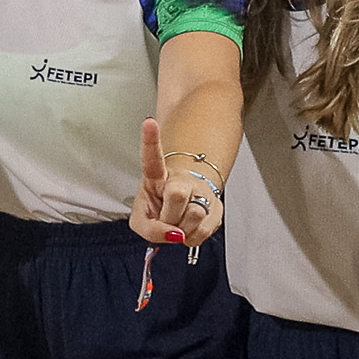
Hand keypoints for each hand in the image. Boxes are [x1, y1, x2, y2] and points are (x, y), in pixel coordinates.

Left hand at [126, 115, 223, 253]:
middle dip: (169, 216)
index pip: (152, 156)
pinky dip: (193, 237)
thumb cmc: (157, 208)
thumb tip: (176, 235)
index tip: (149, 122)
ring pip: (195, 215)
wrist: (181, 209)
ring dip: (183, 229)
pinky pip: (205, 231)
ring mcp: (200, 190)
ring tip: (178, 221)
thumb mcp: (141, 219)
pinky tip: (189, 228)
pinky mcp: (217, 206)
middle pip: (177, 194)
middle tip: (166, 218)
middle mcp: (180, 178)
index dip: (150, 139)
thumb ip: (150, 230)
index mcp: (157, 175)